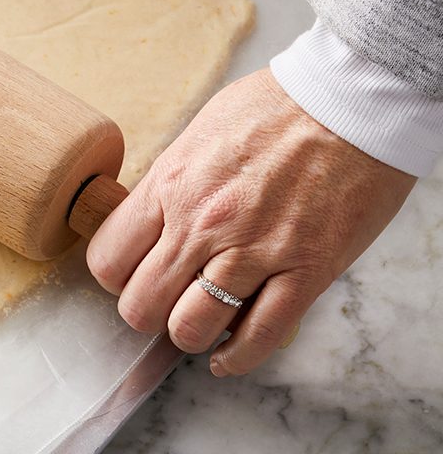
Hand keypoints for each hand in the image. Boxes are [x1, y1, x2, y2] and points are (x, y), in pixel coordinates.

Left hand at [87, 67, 415, 375]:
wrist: (348, 99)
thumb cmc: (276, 108)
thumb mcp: (199, 135)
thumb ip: (171, 183)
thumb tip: (150, 219)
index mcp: (171, 184)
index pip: (108, 258)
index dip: (115, 277)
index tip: (131, 274)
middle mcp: (203, 223)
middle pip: (140, 305)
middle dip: (147, 312)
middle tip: (165, 301)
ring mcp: (254, 250)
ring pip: (190, 328)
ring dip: (189, 333)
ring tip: (199, 321)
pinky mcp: (305, 271)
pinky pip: (259, 336)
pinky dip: (237, 356)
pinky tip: (228, 355)